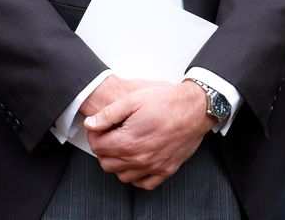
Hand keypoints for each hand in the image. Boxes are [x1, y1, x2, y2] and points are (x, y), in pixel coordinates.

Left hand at [84, 80, 211, 189]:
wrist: (193, 109)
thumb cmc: (164, 102)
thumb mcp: (131, 100)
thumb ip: (107, 114)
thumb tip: (90, 124)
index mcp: (128, 141)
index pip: (97, 147)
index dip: (94, 135)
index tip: (98, 128)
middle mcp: (140, 158)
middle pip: (106, 163)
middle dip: (103, 149)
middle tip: (108, 136)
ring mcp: (154, 167)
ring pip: (122, 176)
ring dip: (117, 163)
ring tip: (121, 146)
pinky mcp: (166, 170)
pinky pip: (144, 184)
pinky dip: (136, 176)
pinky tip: (135, 161)